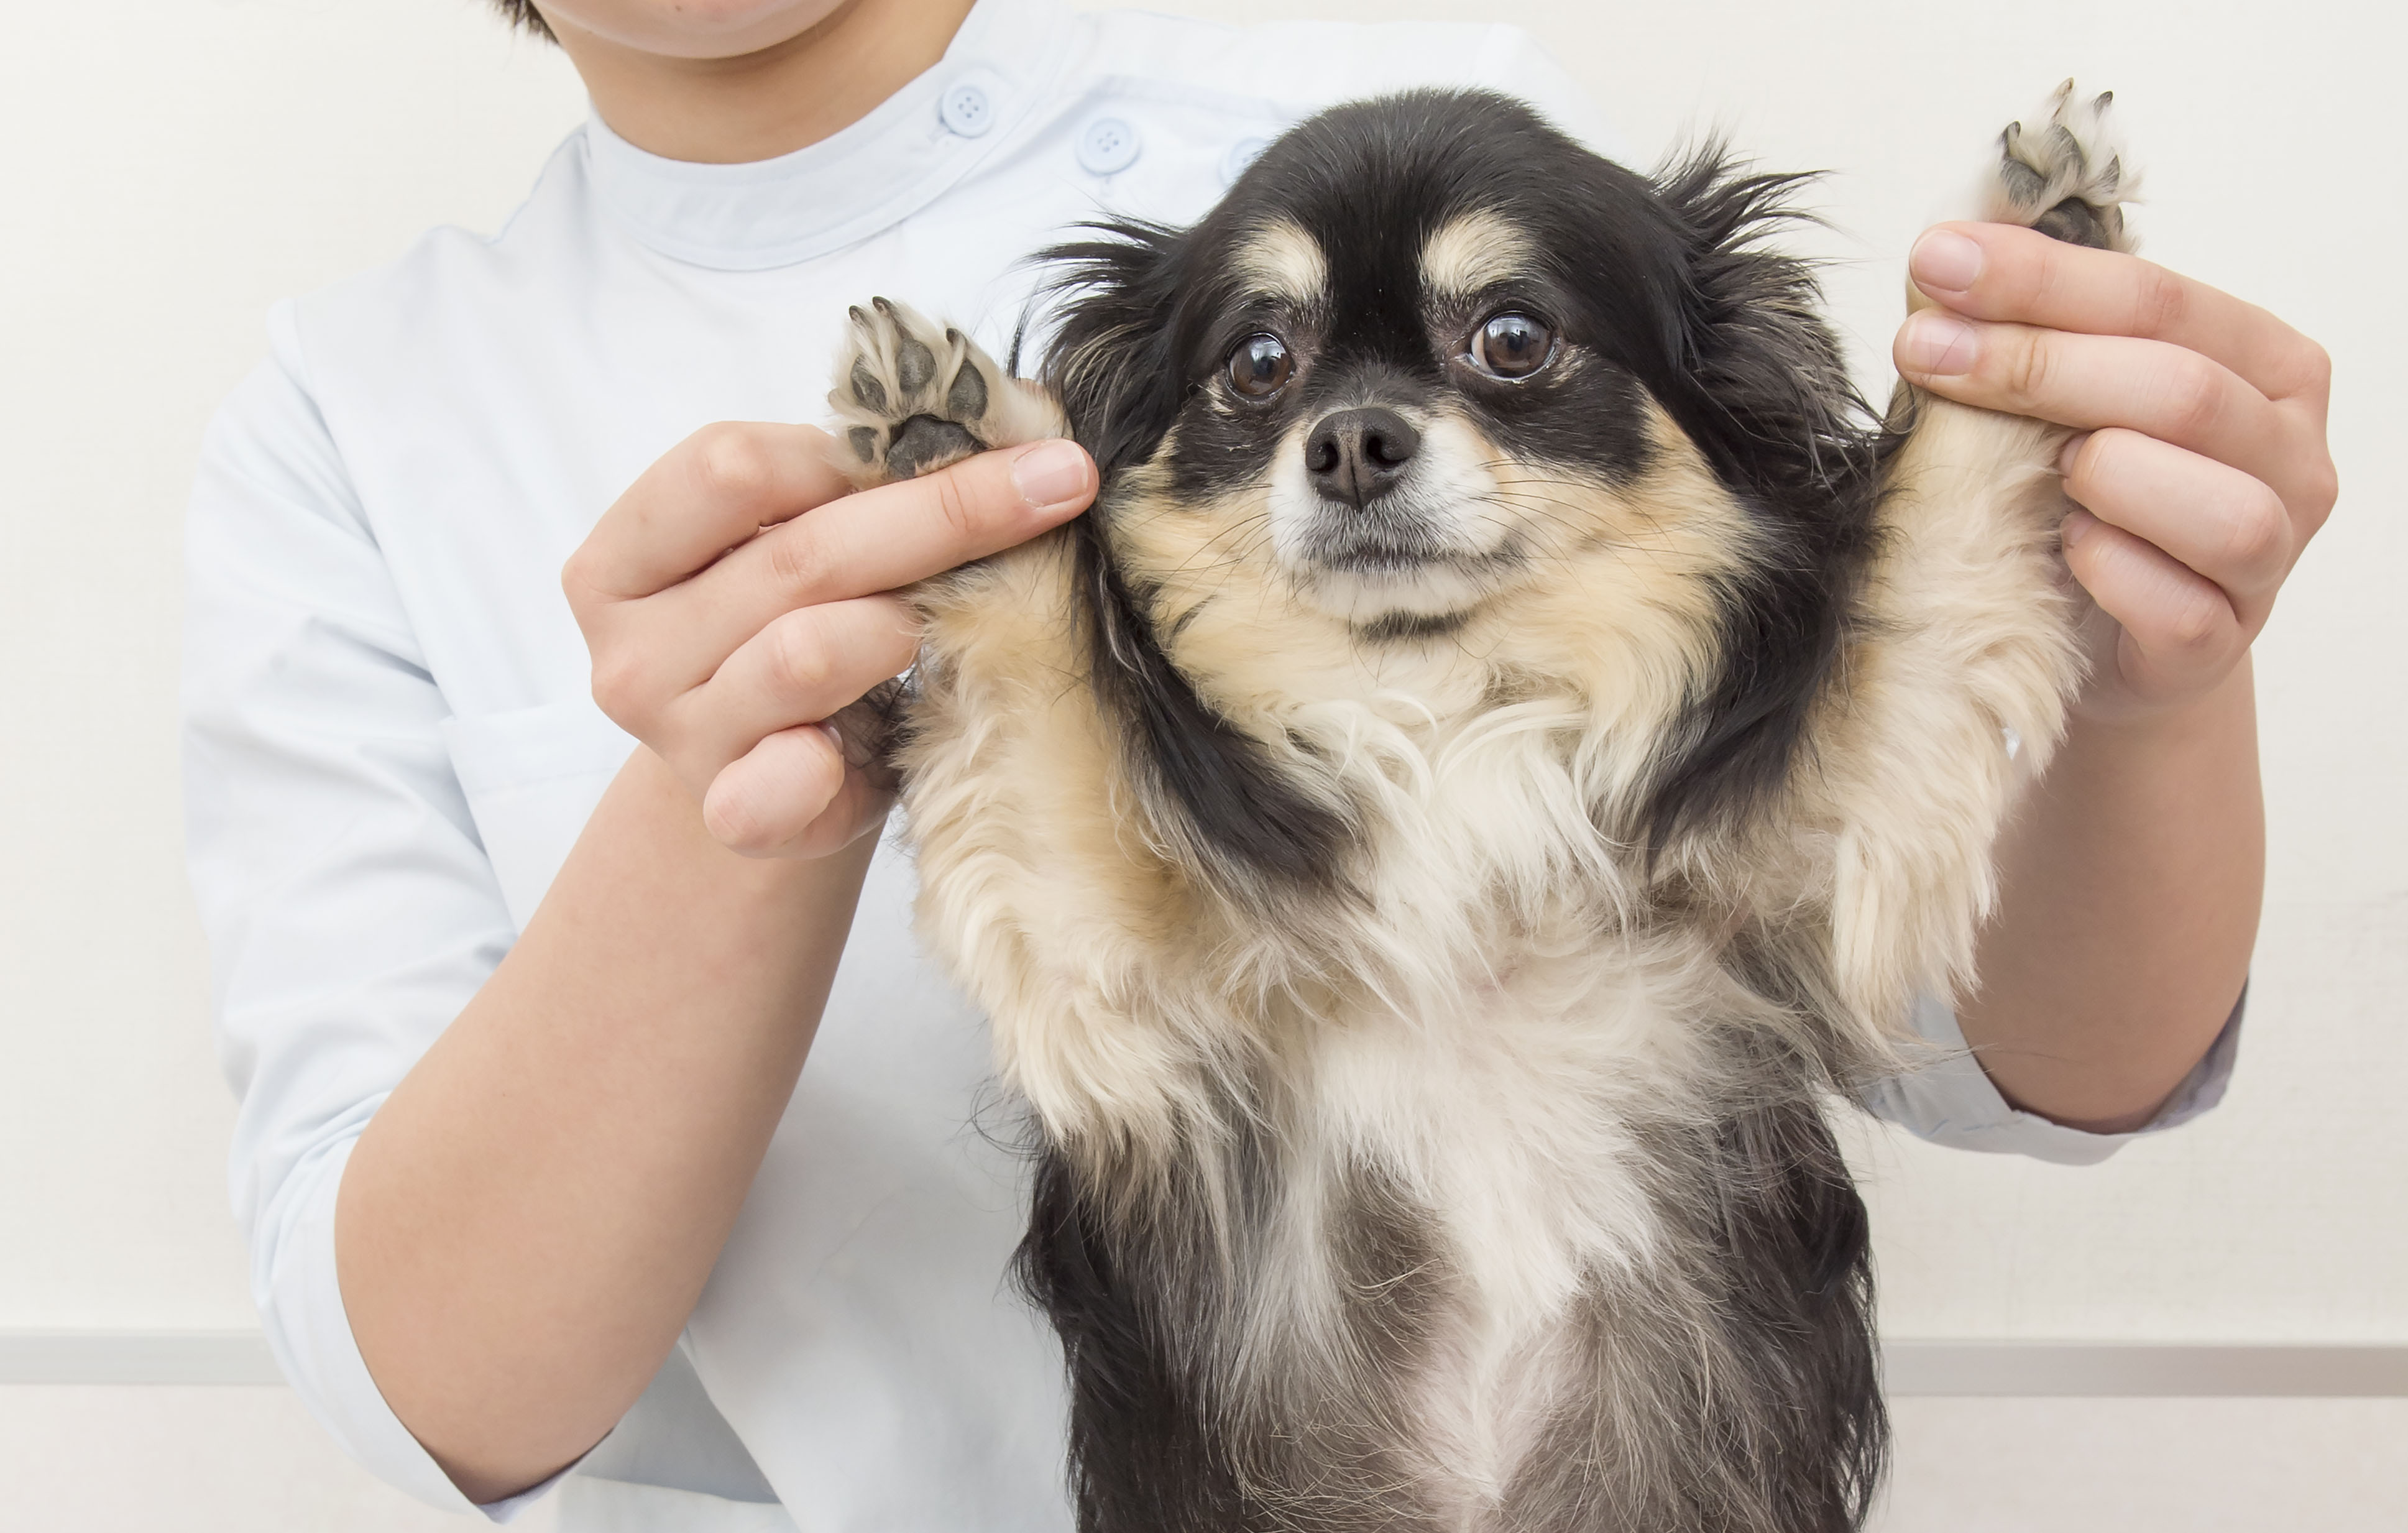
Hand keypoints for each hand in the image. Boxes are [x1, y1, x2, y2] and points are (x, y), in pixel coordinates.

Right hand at [562, 425, 1095, 855]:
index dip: (855, 445)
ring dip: (899, 627)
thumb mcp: (802, 549)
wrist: (773, 787)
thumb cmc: (796, 637)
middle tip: (1058, 483)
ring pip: (808, 651)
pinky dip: (832, 758)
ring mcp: (675, 736)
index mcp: (621, 559)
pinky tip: (860, 746)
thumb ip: (859, 483)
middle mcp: (630, 649)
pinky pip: (787, 778)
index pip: (729, 466)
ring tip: (937, 629)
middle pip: (798, 555)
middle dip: (946, 512)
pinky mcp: (731, 811)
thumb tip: (1019, 405)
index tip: (976, 433)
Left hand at [1893, 222, 2336, 721]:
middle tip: (1923, 351)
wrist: (2093, 633)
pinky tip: (2063, 551)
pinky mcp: (2224, 639)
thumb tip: (1943, 248)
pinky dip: (2111, 573)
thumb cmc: (2076, 491)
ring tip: (2041, 474)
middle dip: (2039, 364)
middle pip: (2181, 389)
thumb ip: (2019, 324)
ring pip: (2217, 505)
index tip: (1936, 262)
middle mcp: (2288, 450)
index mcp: (2262, 361)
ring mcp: (2269, 552)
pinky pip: (2182, 608)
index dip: (2040, 278)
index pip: (2156, 299)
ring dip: (2109, 476)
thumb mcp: (2055, 396)